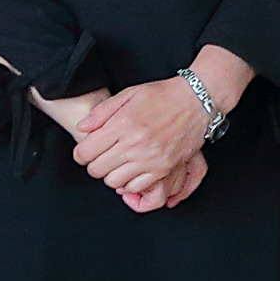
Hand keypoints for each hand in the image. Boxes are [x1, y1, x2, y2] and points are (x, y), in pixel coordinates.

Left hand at [72, 77, 212, 205]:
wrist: (198, 99)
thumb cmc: (165, 95)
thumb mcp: (129, 93)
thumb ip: (102, 112)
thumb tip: (83, 128)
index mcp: (122, 124)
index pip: (85, 152)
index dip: (82, 153)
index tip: (87, 150)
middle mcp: (134, 144)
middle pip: (97, 170)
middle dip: (95, 164)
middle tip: (103, 155)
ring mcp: (150, 158)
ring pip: (114, 182)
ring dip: (112, 174)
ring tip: (119, 162)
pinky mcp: (163, 168)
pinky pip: (136, 187)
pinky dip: (130, 182)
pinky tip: (134, 169)